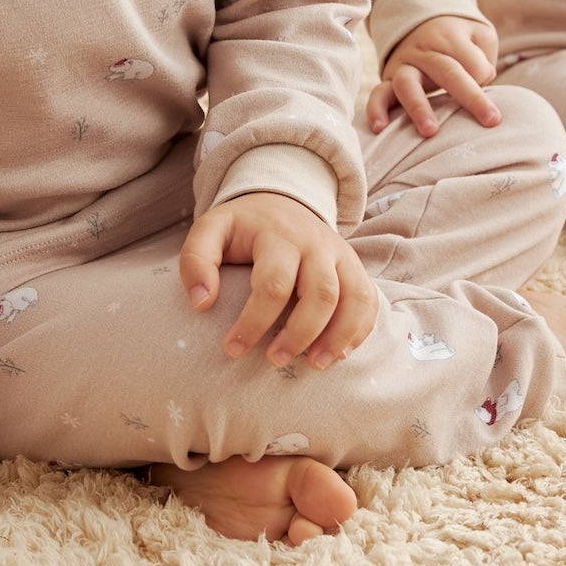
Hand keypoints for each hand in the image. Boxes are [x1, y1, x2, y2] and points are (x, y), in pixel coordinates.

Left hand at [180, 190, 378, 369]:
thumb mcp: (210, 230)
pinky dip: (360, 329)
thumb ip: (196, 260)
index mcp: (278, 235)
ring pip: (354, 296)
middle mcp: (316, 244)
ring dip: (338, 336)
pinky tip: (339, 354)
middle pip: (321, 293)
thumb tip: (201, 304)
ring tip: (315, 366)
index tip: (232, 349)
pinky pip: (369, 299)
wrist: (280, 199)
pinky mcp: (354, 267)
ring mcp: (340, 254)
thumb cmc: (243, 226)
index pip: (273, 284)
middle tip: (274, 360)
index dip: (253, 322)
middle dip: (300, 334)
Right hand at [366, 14, 499, 135]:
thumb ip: (484, 56)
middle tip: (491, 121)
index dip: (486, 76)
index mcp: (450, 37)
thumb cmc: (458, 37)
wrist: (420, 22)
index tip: (493, 93)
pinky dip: (376, 109)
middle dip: (470, 97)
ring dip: (418, 107)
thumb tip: (482, 79)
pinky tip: (379, 129)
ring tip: (430, 132)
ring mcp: (404, 65)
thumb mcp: (479, 35)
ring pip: (408, 84)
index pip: (473, 62)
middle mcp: (424, 50)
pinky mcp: (388, 79)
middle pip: (447, 71)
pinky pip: (378, 93)